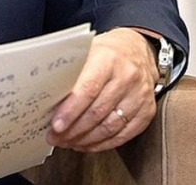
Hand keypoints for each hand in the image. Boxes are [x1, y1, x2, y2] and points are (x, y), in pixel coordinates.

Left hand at [46, 27, 157, 151]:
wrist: (137, 50)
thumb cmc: (106, 53)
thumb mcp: (87, 52)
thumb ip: (71, 73)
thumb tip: (48, 99)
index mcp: (108, 59)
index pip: (87, 89)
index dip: (70, 110)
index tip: (56, 126)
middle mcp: (127, 76)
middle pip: (97, 111)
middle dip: (73, 129)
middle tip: (56, 137)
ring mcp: (140, 95)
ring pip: (110, 127)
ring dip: (86, 139)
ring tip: (69, 142)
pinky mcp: (147, 110)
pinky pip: (124, 134)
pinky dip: (103, 144)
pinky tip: (88, 144)